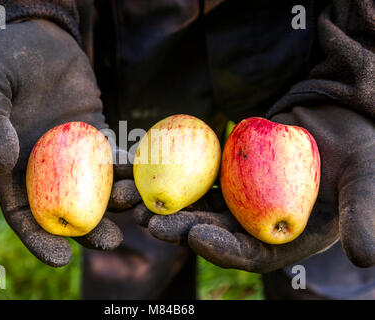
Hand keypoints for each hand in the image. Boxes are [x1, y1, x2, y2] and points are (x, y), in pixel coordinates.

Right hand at [0, 19, 139, 266]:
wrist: (34, 37)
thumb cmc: (2, 63)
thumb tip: (5, 160)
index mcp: (14, 169)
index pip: (23, 215)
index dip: (39, 239)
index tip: (59, 257)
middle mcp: (46, 168)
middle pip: (69, 209)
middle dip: (91, 229)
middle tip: (113, 240)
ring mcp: (75, 153)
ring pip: (98, 186)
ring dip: (119, 199)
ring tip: (138, 202)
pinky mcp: (98, 134)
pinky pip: (116, 154)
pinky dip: (130, 164)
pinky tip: (146, 170)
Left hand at [134, 105, 373, 272]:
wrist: (337, 115)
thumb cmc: (358, 149)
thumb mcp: (366, 182)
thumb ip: (363, 215)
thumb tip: (367, 258)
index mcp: (283, 238)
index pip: (250, 255)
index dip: (222, 249)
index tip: (195, 236)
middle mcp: (253, 223)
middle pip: (211, 231)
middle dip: (178, 227)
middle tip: (148, 220)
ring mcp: (235, 198)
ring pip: (192, 204)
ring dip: (158, 202)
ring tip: (127, 197)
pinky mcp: (222, 174)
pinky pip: (190, 174)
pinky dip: (163, 171)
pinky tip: (136, 167)